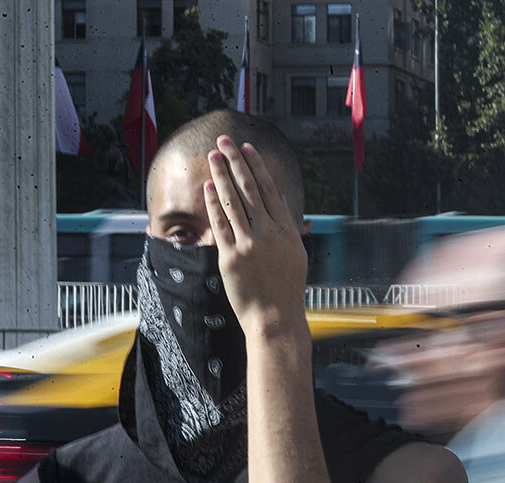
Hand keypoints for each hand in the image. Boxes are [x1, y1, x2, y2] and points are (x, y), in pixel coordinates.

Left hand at [202, 134, 308, 332]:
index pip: (271, 191)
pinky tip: (207, 186)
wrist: (276, 318)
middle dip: (236, 162)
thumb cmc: (286, 289)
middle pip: (250, 190)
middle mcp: (270, 235)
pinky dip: (213, 203)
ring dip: (221, 176)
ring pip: (233, 202)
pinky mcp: (231, 257)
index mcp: (288, 233)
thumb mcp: (296, 255)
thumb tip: (282, 198)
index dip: (257, 167)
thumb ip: (288, 226)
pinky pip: (220, 224)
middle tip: (225, 142)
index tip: (247, 148)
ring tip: (213, 156)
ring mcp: (250, 245)